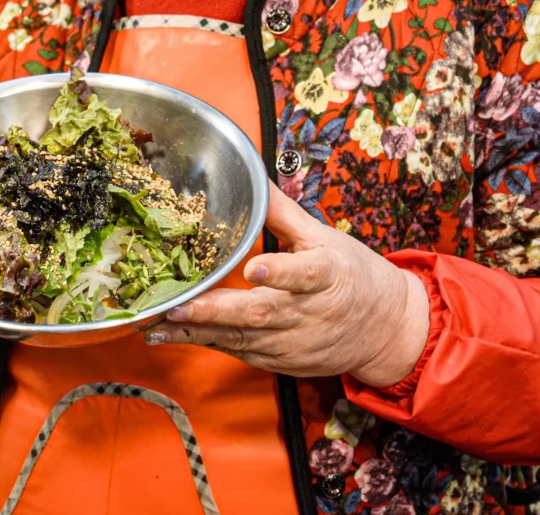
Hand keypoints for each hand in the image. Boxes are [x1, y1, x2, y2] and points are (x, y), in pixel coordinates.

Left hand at [144, 182, 430, 388]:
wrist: (385, 330)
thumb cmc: (352, 276)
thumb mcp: (324, 238)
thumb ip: (283, 213)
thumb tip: (253, 177)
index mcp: (326, 275)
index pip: (304, 275)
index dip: (280, 273)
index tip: (254, 269)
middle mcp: (309, 313)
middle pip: (260, 314)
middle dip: (214, 312)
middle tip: (175, 306)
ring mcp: (293, 343)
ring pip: (241, 339)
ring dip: (196, 333)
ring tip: (154, 324)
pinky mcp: (280, 362)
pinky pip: (239, 352)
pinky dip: (205, 344)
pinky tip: (171, 335)